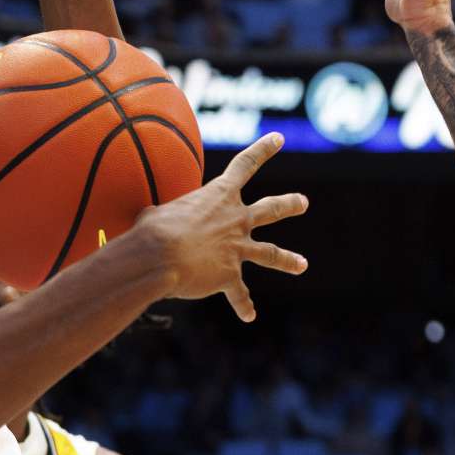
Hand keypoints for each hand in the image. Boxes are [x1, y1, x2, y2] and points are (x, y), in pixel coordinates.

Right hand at [137, 133, 308, 322]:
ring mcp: (236, 249)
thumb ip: (164, 215)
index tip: (278, 139)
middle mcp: (235, 220)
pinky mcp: (229, 276)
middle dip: (288, 205)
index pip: (245, 165)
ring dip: (287, 260)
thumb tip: (151, 220)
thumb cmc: (152, 230)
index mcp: (218, 196)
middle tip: (303, 202)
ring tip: (302, 265)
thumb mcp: (156, 212)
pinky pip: (240, 293)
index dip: (263, 150)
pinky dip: (243, 305)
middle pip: (270, 209)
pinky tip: (249, 316)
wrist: (161, 256)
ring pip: (270, 254)